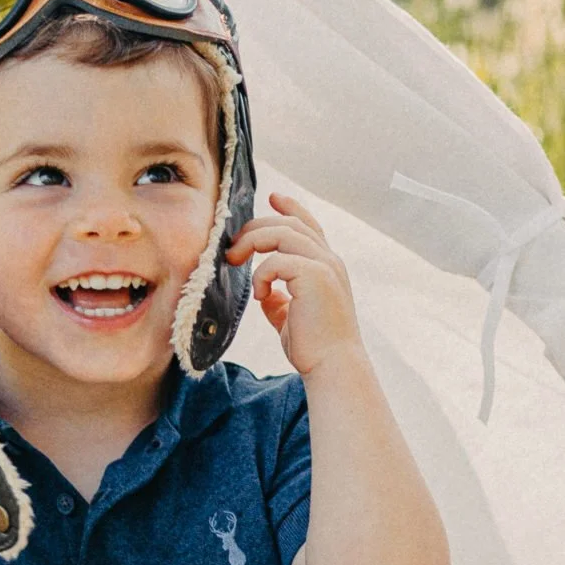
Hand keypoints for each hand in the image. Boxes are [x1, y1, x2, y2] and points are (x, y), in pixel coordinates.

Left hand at [227, 192, 361, 377]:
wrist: (332, 366)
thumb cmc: (314, 347)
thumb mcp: (292, 317)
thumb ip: (280, 299)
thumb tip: (266, 292)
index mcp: (326, 266)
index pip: (309, 225)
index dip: (290, 208)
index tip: (273, 197)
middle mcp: (329, 260)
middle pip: (289, 224)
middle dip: (255, 227)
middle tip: (232, 245)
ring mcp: (325, 266)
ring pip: (282, 233)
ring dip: (252, 242)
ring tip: (235, 259)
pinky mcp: (315, 277)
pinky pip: (277, 260)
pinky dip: (262, 274)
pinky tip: (262, 295)